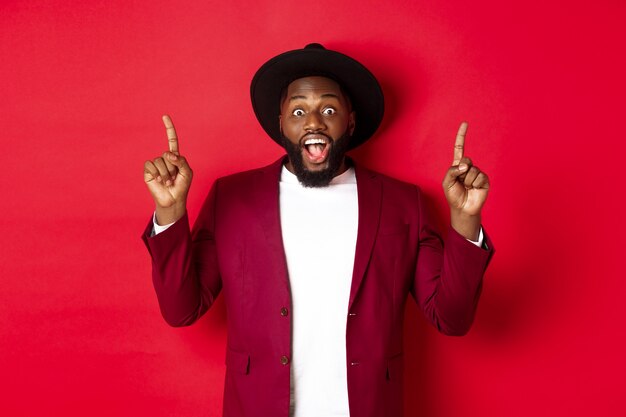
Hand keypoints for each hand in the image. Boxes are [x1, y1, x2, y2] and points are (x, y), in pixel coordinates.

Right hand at [143, 115, 192, 223]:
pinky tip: (158, 180)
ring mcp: (155, 164)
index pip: (172, 140)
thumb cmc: (182, 186)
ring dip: (166, 173)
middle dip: (173, 168)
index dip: (169, 128)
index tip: (164, 116)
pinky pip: (151, 165)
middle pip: (167, 155)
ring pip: (160, 161)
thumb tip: (168, 154)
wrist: (173, 200)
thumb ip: (181, 161)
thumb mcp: (187, 172)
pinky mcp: (148, 171)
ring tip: (168, 182)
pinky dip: (156, 173)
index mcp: (175, 157)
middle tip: (174, 178)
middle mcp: (164, 159)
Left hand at [442, 122, 489, 239]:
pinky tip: (474, 189)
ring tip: (467, 187)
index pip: (460, 148)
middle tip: (461, 182)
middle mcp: (468, 167)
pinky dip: (474, 183)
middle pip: (467, 160)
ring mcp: (477, 173)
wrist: (463, 208)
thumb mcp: (447, 182)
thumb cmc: (453, 195)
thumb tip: (465, 166)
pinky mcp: (484, 180)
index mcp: (458, 166)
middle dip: (462, 172)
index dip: (462, 136)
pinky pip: (479, 176)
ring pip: (472, 170)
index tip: (465, 124)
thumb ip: (452, 171)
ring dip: (467, 181)